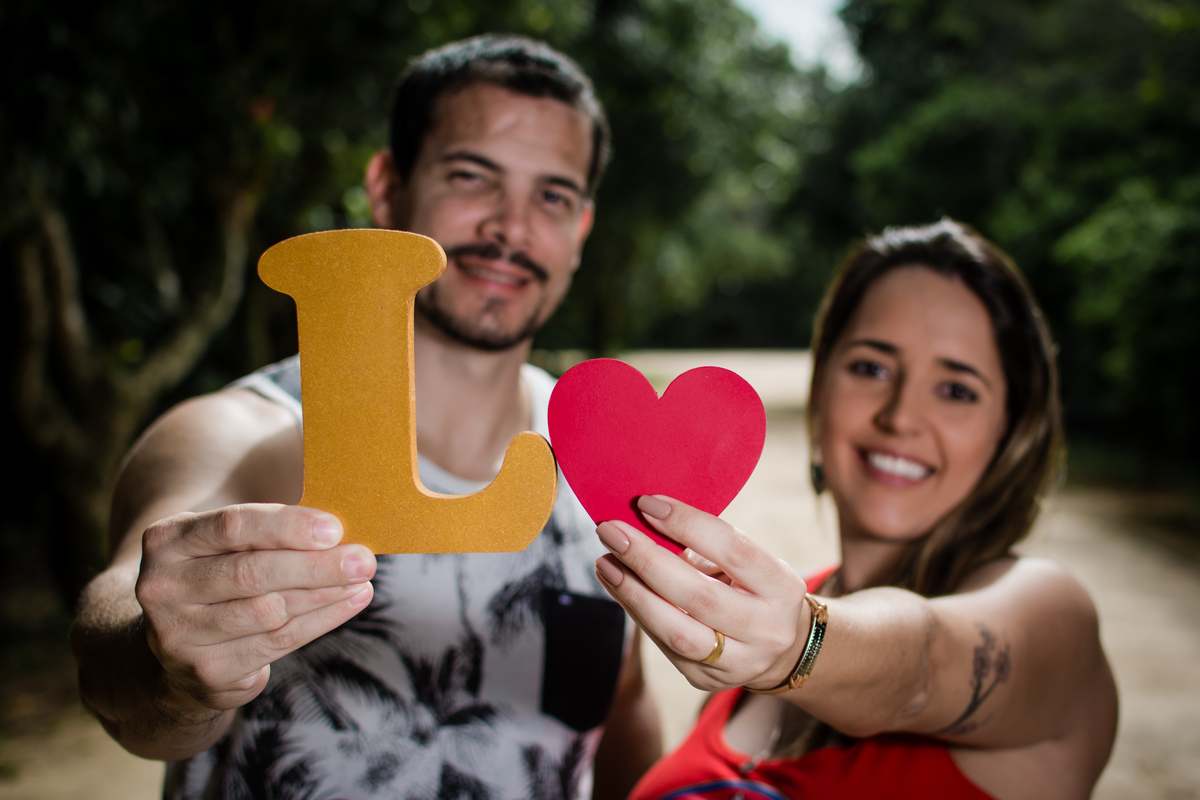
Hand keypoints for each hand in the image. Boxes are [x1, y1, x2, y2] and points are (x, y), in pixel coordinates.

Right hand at [135, 503, 375, 711]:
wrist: (178, 652)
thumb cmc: (220, 578)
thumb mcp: (225, 545)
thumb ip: (268, 531)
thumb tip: (339, 525)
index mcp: (168, 540)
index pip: (233, 526)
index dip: (288, 526)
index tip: (335, 528)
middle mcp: (163, 587)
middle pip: (252, 573)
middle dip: (316, 566)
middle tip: (364, 559)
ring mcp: (180, 634)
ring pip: (270, 610)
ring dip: (324, 594)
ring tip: (362, 579)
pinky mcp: (207, 671)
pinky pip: (278, 642)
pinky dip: (322, 620)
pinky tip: (351, 601)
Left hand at [594, 495, 808, 691]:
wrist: (782, 649)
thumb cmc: (755, 588)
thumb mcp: (749, 563)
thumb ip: (708, 546)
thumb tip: (648, 526)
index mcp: (782, 587)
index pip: (732, 549)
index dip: (687, 523)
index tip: (647, 504)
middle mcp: (766, 630)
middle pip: (698, 594)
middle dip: (646, 560)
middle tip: (611, 531)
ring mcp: (739, 662)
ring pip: (676, 631)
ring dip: (632, 592)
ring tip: (605, 562)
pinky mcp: (707, 679)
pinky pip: (663, 644)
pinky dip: (636, 610)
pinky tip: (617, 584)